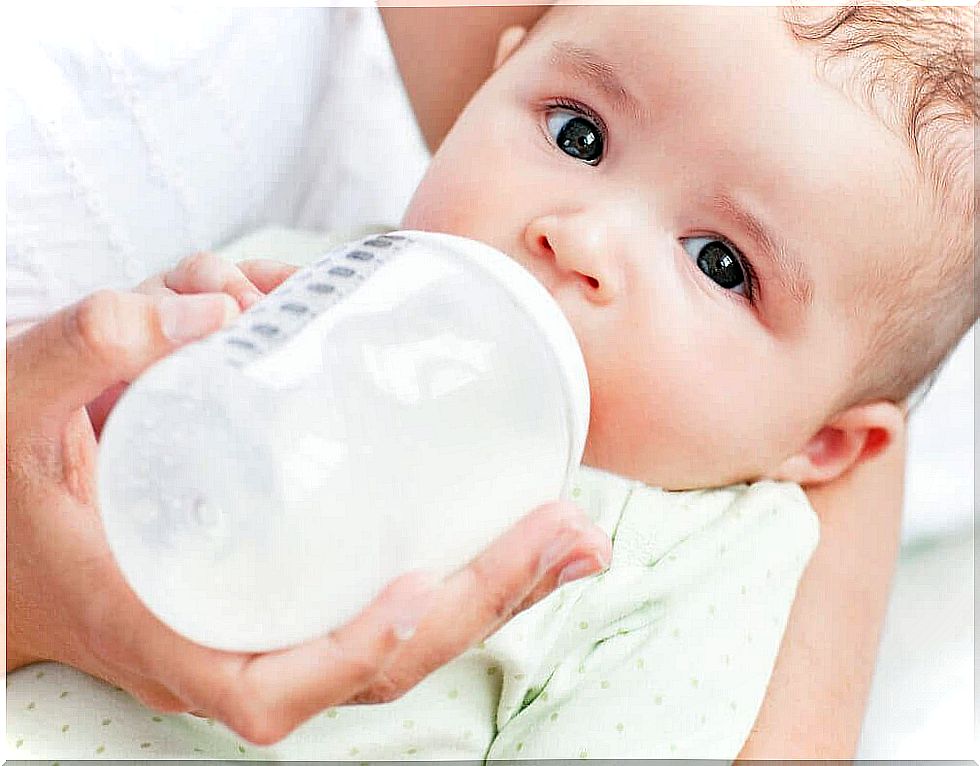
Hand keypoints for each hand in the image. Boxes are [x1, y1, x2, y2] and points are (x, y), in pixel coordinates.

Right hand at [6, 253, 611, 744]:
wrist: (1, 532)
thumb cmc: (4, 489)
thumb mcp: (17, 408)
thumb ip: (88, 346)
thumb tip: (214, 303)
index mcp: (168, 633)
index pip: (273, 689)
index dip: (358, 652)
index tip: (424, 589)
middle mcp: (232, 644)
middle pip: (376, 660)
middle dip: (482, 604)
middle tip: (569, 532)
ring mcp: (270, 623)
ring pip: (399, 637)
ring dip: (496, 592)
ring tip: (576, 537)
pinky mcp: (289, 587)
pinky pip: (387, 599)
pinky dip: (461, 572)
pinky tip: (514, 525)